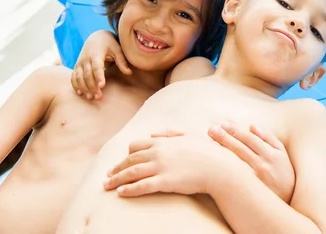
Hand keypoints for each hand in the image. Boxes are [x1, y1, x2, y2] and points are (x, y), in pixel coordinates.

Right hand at [71, 30, 131, 99]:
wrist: (96, 37)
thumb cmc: (109, 44)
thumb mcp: (117, 49)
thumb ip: (122, 61)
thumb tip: (129, 73)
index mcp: (96, 54)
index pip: (96, 67)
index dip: (99, 76)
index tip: (102, 86)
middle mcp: (86, 59)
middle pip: (87, 75)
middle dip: (92, 87)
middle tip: (99, 97)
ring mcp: (80, 63)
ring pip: (79, 77)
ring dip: (84, 88)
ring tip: (90, 98)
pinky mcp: (77, 66)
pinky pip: (73, 77)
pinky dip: (75, 85)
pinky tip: (80, 93)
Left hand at [103, 131, 234, 196]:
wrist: (218, 166)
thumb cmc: (205, 151)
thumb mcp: (188, 136)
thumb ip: (170, 133)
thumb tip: (154, 134)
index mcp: (162, 142)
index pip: (136, 146)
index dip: (126, 155)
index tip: (121, 162)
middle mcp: (158, 153)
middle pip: (130, 160)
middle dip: (116, 168)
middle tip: (107, 176)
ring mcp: (161, 167)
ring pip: (132, 173)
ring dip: (116, 179)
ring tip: (107, 186)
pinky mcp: (165, 182)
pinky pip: (142, 186)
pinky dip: (129, 189)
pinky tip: (120, 193)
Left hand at [208, 122, 295, 202]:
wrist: (286, 204)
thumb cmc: (283, 175)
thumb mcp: (281, 154)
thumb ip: (268, 138)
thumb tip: (252, 125)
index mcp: (272, 155)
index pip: (250, 138)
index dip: (236, 129)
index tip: (224, 123)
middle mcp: (263, 166)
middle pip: (240, 148)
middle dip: (224, 136)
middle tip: (211, 128)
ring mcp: (254, 180)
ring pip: (234, 161)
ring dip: (221, 148)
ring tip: (210, 139)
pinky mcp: (248, 191)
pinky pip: (232, 175)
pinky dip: (223, 165)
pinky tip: (214, 159)